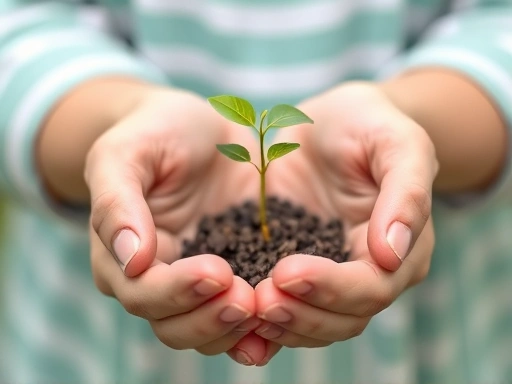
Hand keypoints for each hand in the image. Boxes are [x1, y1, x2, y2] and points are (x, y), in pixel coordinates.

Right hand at [85, 89, 265, 362]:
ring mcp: (196, 282)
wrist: (200, 127)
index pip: (142, 292)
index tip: (216, 272)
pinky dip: (260, 329)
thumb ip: (117, 202)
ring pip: (208, 331)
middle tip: (247, 298)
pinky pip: (242, 317)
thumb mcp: (126, 152)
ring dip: (236, 328)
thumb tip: (130, 259)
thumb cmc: (156, 132)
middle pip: (173, 325)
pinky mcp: (235, 274)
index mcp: (122, 254)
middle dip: (209, 318)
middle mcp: (158, 278)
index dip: (175, 290)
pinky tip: (284, 321)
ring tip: (268, 307)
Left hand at [254, 82, 437, 360]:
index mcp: (401, 249)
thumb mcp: (397, 142)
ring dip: (279, 323)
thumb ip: (406, 192)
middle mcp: (367, 272)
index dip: (333, 288)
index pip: (372, 287)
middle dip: (301, 314)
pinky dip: (262, 319)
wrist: (330, 124)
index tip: (287, 272)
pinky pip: (284, 308)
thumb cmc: (369, 124)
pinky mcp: (296, 269)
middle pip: (342, 318)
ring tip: (242, 306)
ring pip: (312, 324)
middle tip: (259, 300)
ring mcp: (330, 275)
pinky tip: (232, 311)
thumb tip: (392, 254)